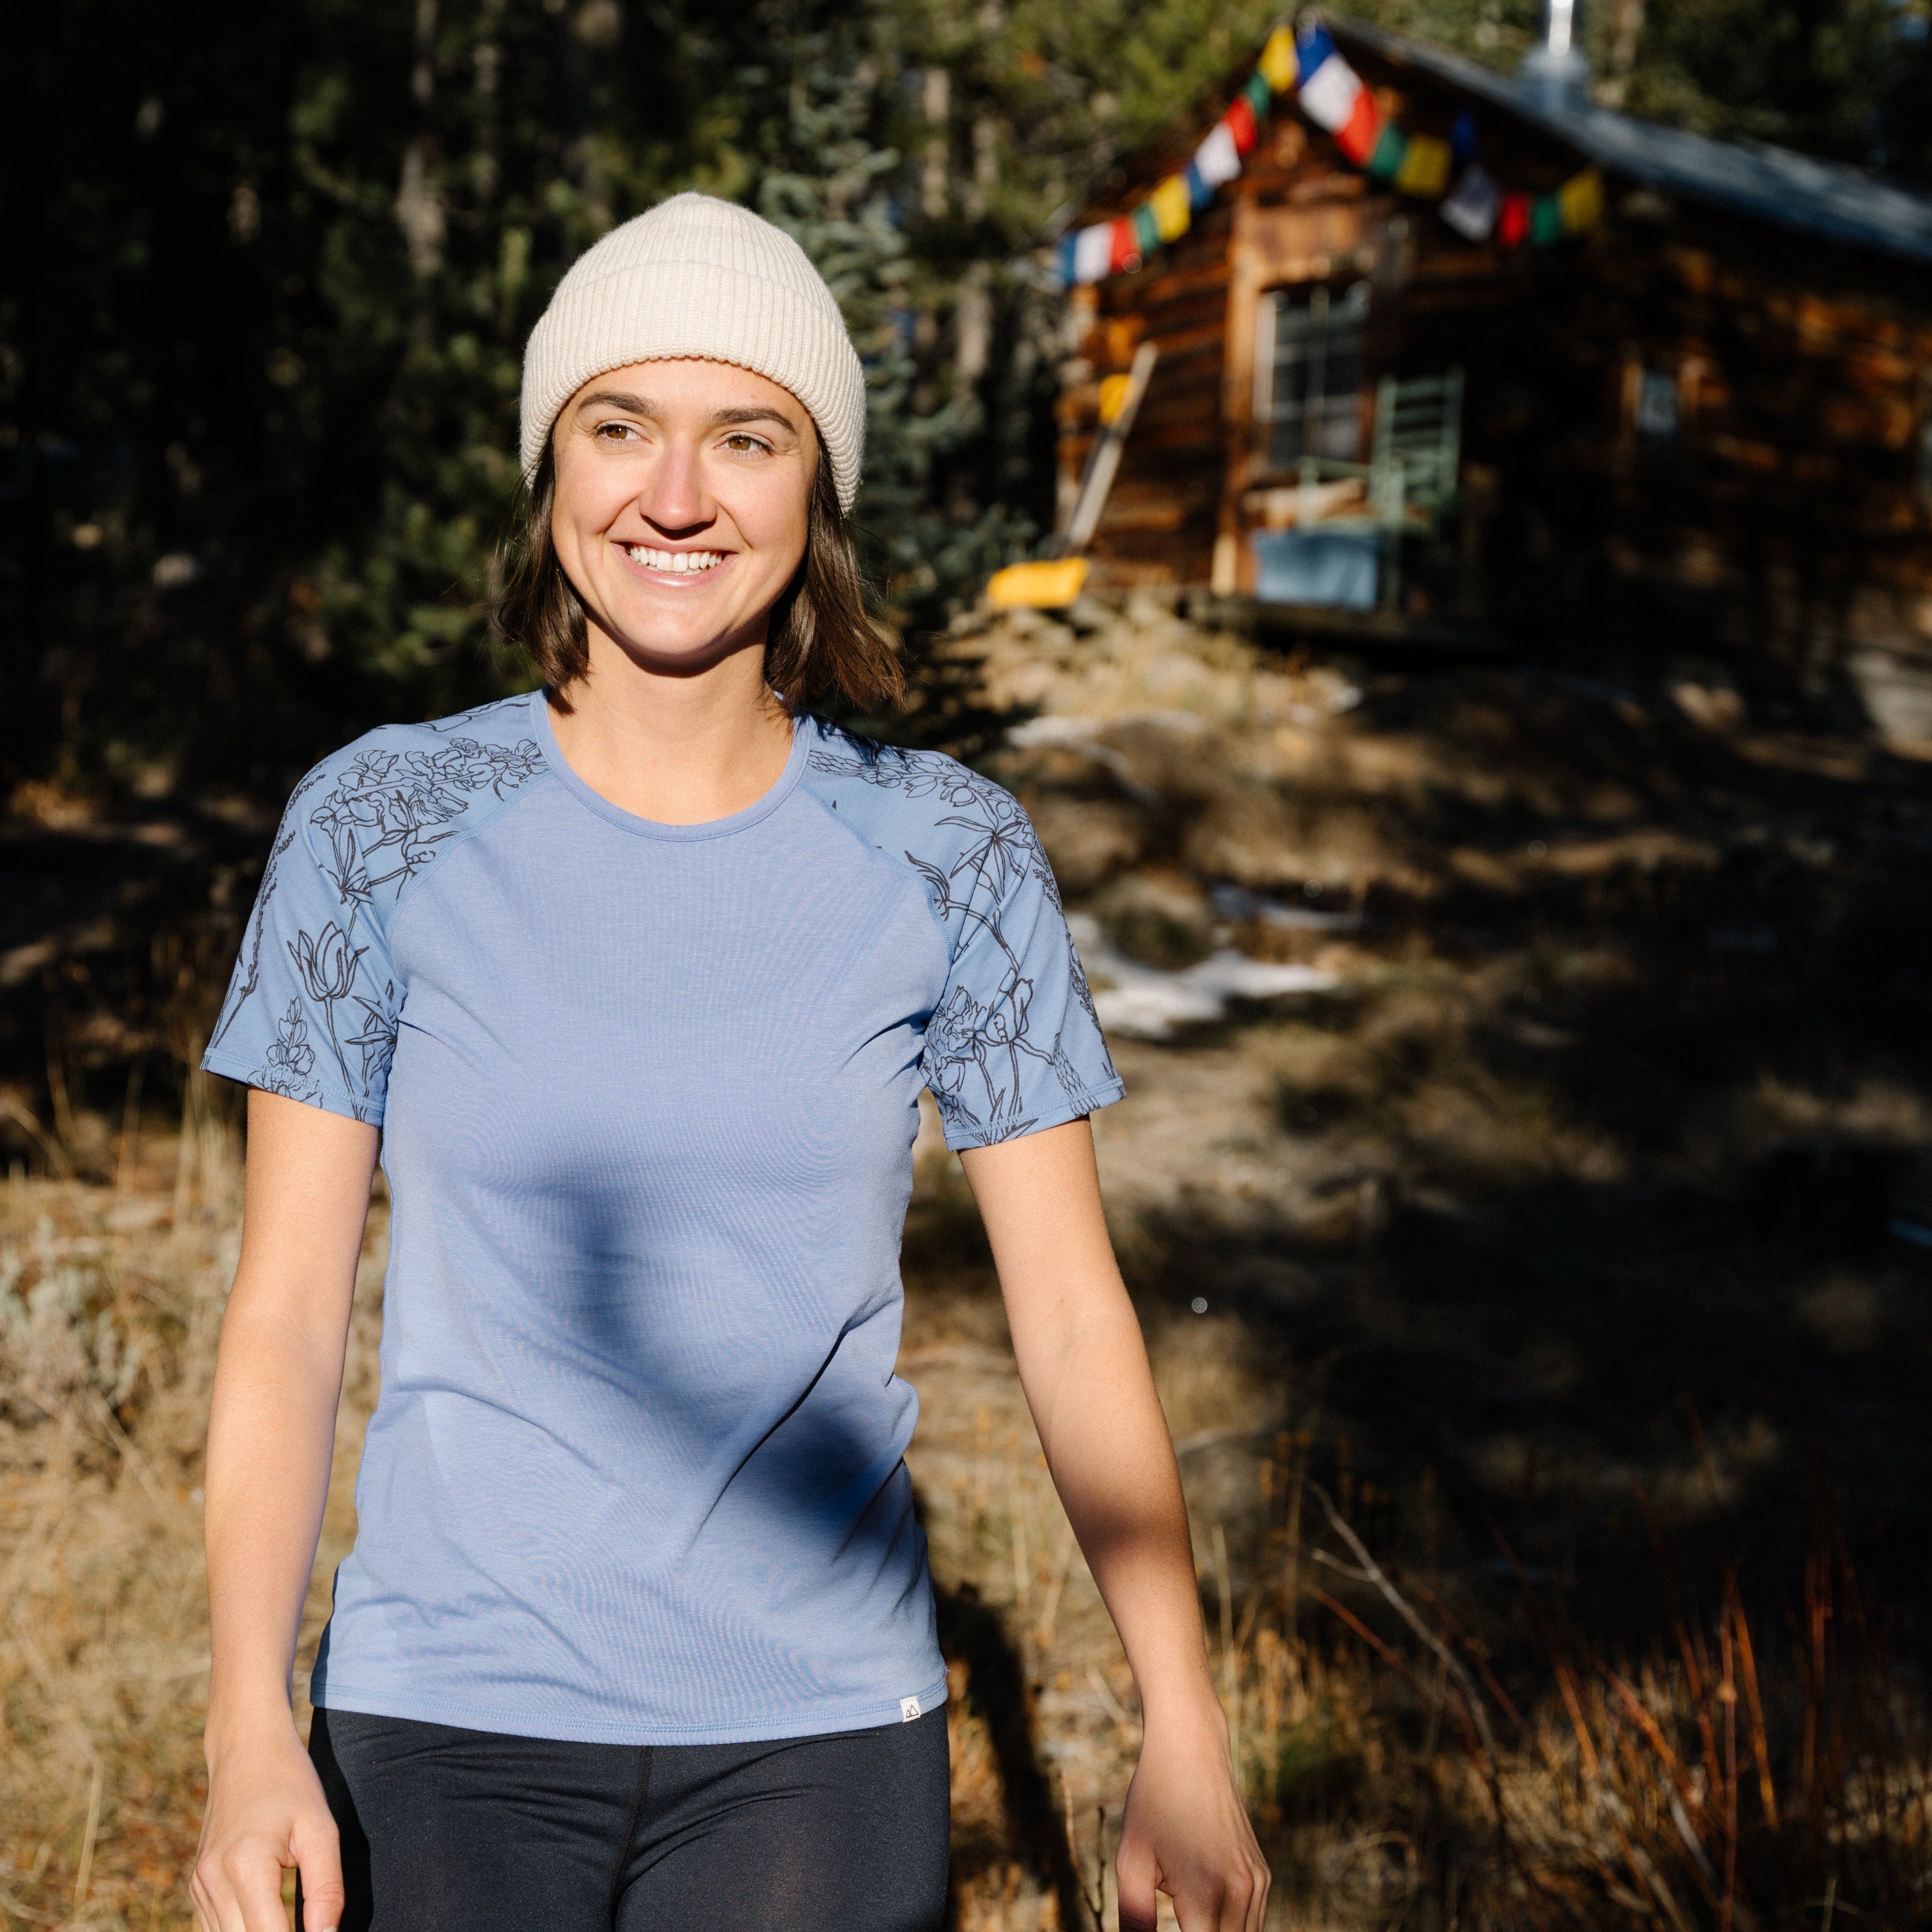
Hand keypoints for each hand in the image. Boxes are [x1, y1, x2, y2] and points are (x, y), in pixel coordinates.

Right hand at [192, 1724, 343, 1931]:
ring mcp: (199, 1886)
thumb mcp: (321, 1829)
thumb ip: (326, 1888)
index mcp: (245, 1866)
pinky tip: (265, 1923)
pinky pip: (214, 1929)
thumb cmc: (289, 1782)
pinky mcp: (197, 1886)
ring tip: (287, 1922)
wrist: (245, 1747)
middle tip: (311, 1929)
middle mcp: (212, 1881)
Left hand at [1117, 1705, 1268, 1930]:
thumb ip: (1135, 1917)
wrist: (1192, 1749)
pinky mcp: (1262, 1874)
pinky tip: (1204, 1914)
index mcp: (1207, 1893)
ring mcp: (1257, 1883)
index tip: (1167, 1926)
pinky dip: (1232, 1928)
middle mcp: (1242, 1892)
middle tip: (1176, 1921)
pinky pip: (1254, 1922)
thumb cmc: (1154, 1800)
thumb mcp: (1131, 1859)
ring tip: (1187, 1917)